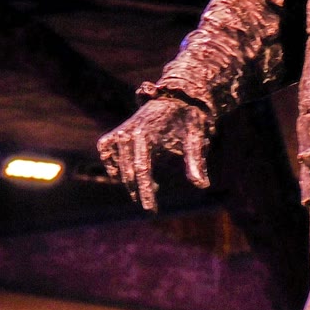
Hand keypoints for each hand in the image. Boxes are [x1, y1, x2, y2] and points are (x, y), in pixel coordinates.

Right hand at [97, 97, 211, 212]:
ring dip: (130, 180)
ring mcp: (119, 132)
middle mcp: (127, 133)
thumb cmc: (187, 120)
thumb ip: (195, 162)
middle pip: (128, 172)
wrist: (177, 98)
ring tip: (152, 186)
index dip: (145, 192)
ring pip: (116, 165)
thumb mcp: (194, 139)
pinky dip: (113, 165)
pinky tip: (126, 175)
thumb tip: (202, 185)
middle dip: (139, 191)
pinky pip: (106, 152)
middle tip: (152, 206)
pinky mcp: (115, 133)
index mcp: (145, 135)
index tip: (150, 211)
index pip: (141, 170)